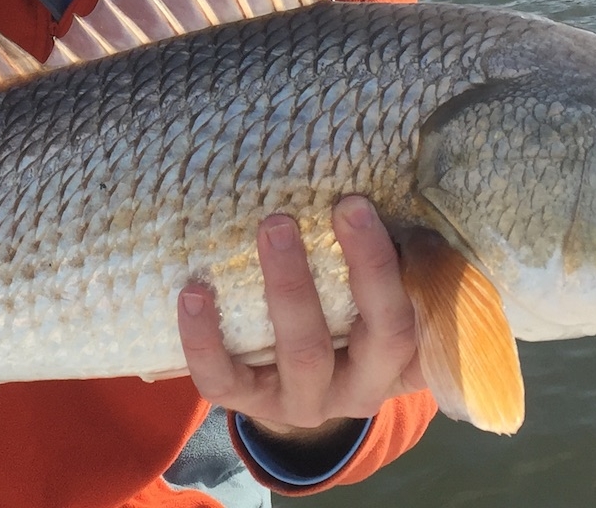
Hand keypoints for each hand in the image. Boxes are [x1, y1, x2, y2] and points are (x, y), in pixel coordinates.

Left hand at [177, 196, 423, 445]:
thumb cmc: (348, 323)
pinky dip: (204, 339)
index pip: (402, 320)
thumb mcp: (378, 299)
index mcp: (398, 362)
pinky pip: (223, 381)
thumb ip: (391, 261)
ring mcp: (303, 402)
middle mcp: (357, 390)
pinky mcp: (250, 404)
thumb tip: (379, 190)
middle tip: (314, 211)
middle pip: (373, 335)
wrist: (302, 388)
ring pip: (300, 355)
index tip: (354, 203)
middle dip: (351, 268)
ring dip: (286, 287)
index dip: (380, 264)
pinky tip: (193, 293)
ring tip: (269, 228)